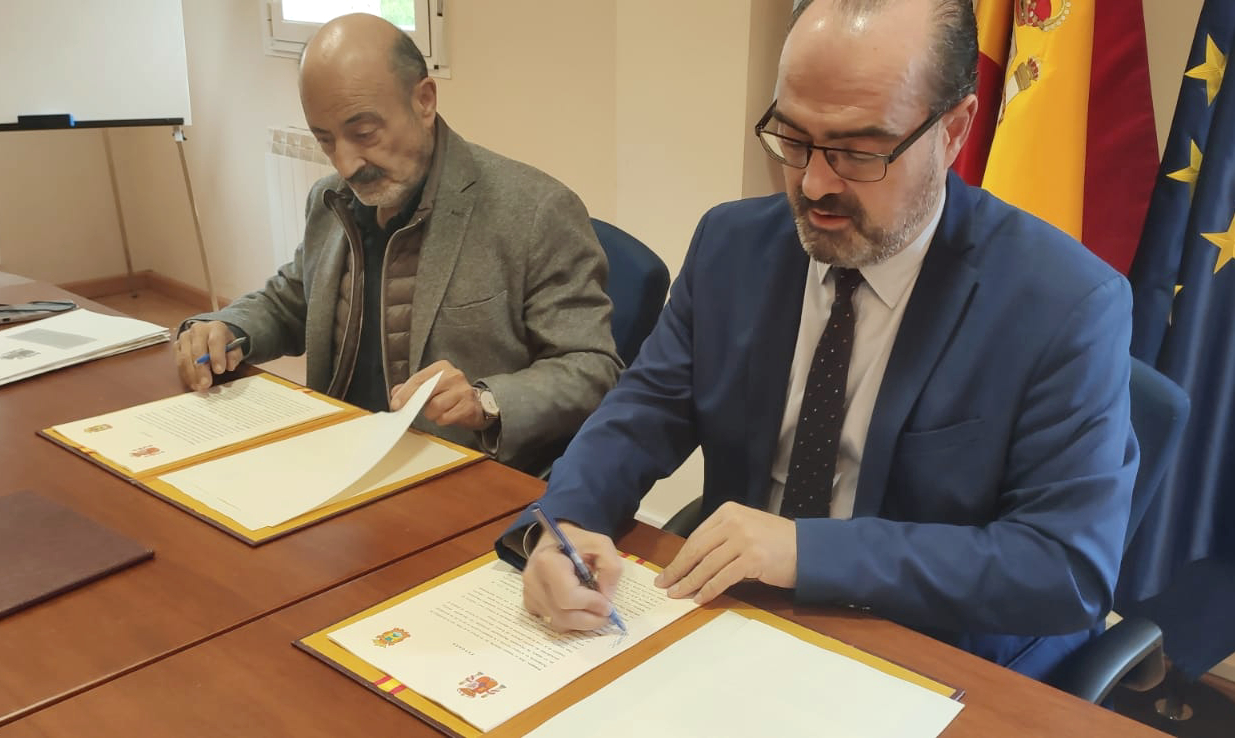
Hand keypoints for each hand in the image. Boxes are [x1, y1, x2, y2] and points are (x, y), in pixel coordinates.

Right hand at [175, 321, 241, 390]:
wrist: (210, 333)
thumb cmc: (224, 343)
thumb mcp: (235, 347)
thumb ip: (234, 356)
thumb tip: (230, 366)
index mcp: (216, 327)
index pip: (215, 341)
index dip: (217, 356)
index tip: (220, 371)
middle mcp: (198, 329)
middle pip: (197, 350)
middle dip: (201, 369)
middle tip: (206, 384)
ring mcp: (185, 337)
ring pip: (185, 357)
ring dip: (191, 374)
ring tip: (199, 387)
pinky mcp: (177, 345)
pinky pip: (178, 361)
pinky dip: (185, 374)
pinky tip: (192, 383)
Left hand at [390, 360, 491, 429]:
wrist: (476, 404)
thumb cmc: (451, 394)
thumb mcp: (432, 386)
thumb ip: (413, 387)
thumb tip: (396, 393)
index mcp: (442, 367)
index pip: (419, 379)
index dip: (405, 393)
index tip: (396, 404)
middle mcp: (454, 375)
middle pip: (426, 391)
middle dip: (413, 403)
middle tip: (407, 411)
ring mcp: (463, 390)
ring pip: (436, 407)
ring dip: (432, 414)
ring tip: (436, 412)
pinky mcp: (468, 406)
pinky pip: (446, 417)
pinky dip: (442, 420)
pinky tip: (446, 416)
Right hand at [522, 522, 623, 631]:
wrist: (554, 539)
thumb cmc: (578, 541)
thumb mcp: (601, 545)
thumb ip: (611, 568)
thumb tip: (607, 598)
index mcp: (548, 561)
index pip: (568, 596)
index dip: (591, 604)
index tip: (607, 604)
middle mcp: (533, 580)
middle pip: (563, 615)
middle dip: (589, 620)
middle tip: (606, 616)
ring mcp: (529, 593)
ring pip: (558, 622)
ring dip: (580, 622)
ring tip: (593, 611)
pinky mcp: (530, 603)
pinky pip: (552, 621)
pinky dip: (569, 621)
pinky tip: (577, 609)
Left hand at [654, 501, 796, 604]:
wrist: (809, 549)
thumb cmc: (777, 543)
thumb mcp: (747, 530)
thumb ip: (722, 540)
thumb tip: (693, 564)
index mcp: (728, 512)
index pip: (696, 537)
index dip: (679, 557)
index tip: (667, 572)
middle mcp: (734, 522)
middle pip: (696, 550)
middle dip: (677, 570)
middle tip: (664, 585)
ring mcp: (744, 539)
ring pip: (707, 565)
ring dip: (689, 583)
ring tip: (678, 595)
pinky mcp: (753, 558)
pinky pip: (723, 578)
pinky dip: (709, 590)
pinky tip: (700, 598)